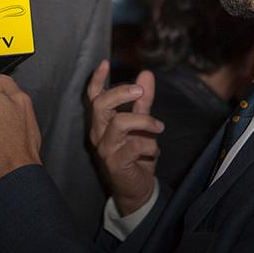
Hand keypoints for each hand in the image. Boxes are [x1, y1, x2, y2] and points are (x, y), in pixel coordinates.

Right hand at [87, 60, 163, 215]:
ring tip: (159, 127)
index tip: (104, 63)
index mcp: (102, 121)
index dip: (97, 80)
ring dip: (144, 120)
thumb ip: (143, 100)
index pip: (94, 97)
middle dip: (121, 93)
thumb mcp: (142, 124)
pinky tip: (154, 151)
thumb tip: (146, 74)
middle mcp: (99, 133)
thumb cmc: (137, 154)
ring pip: (119, 123)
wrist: (137, 189)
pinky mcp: (115, 163)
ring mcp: (105, 149)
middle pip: (101, 104)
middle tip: (141, 91)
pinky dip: (150, 145)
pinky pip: (134, 146)